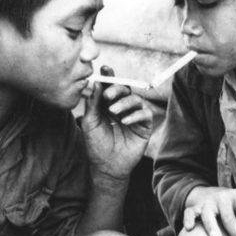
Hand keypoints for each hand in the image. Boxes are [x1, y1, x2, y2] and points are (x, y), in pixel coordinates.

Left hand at [81, 65, 152, 179]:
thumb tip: (96, 83)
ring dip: (124, 102)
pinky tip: (124, 122)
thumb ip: (93, 103)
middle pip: (125, 89)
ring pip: (135, 99)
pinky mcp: (144, 126)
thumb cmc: (96, 145)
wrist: (106, 166)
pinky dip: (135, 115)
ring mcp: (134, 116)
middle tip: (107, 95)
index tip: (105, 69)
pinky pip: (145, 114)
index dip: (109, 76)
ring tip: (113, 111)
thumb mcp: (90, 122)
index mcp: (108, 104)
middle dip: (116, 88)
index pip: (110, 87)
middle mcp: (123, 107)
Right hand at [183, 186, 235, 235]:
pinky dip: (188, 220)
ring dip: (211, 226)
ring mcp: (207, 203)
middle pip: (229, 217)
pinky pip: (189, 213)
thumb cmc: (235, 205)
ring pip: (208, 214)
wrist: (210, 193)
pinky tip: (189, 229)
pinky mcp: (194, 207)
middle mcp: (222, 198)